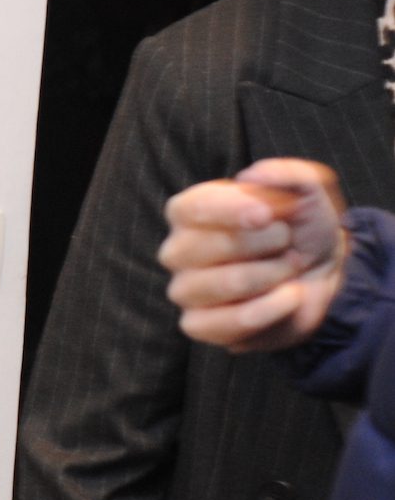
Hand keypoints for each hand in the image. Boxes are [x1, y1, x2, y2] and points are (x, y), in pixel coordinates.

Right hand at [160, 159, 348, 352]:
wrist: (321, 271)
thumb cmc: (302, 227)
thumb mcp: (308, 190)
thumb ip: (288, 173)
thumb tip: (254, 175)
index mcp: (192, 211)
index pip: (189, 209)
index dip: (227, 211)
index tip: (266, 215)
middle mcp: (178, 250)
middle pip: (206, 247)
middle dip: (264, 243)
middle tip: (287, 241)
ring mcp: (185, 290)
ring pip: (220, 285)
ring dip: (271, 275)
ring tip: (290, 268)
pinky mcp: (198, 325)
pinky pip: (224, 323)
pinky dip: (268, 310)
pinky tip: (289, 297)